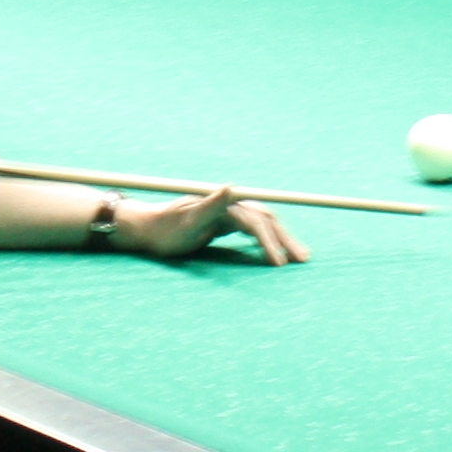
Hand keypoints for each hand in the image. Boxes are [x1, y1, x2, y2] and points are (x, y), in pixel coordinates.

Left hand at [112, 187, 308, 266]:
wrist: (148, 230)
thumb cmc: (165, 230)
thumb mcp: (185, 220)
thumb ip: (210, 204)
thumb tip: (232, 186)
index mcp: (223, 205)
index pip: (255, 222)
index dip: (270, 242)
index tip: (279, 264)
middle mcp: (229, 205)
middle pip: (266, 220)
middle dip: (285, 240)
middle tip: (303, 261)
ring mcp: (228, 213)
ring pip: (263, 225)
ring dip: (282, 240)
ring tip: (299, 257)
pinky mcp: (225, 222)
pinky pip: (254, 230)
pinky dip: (268, 240)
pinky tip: (276, 252)